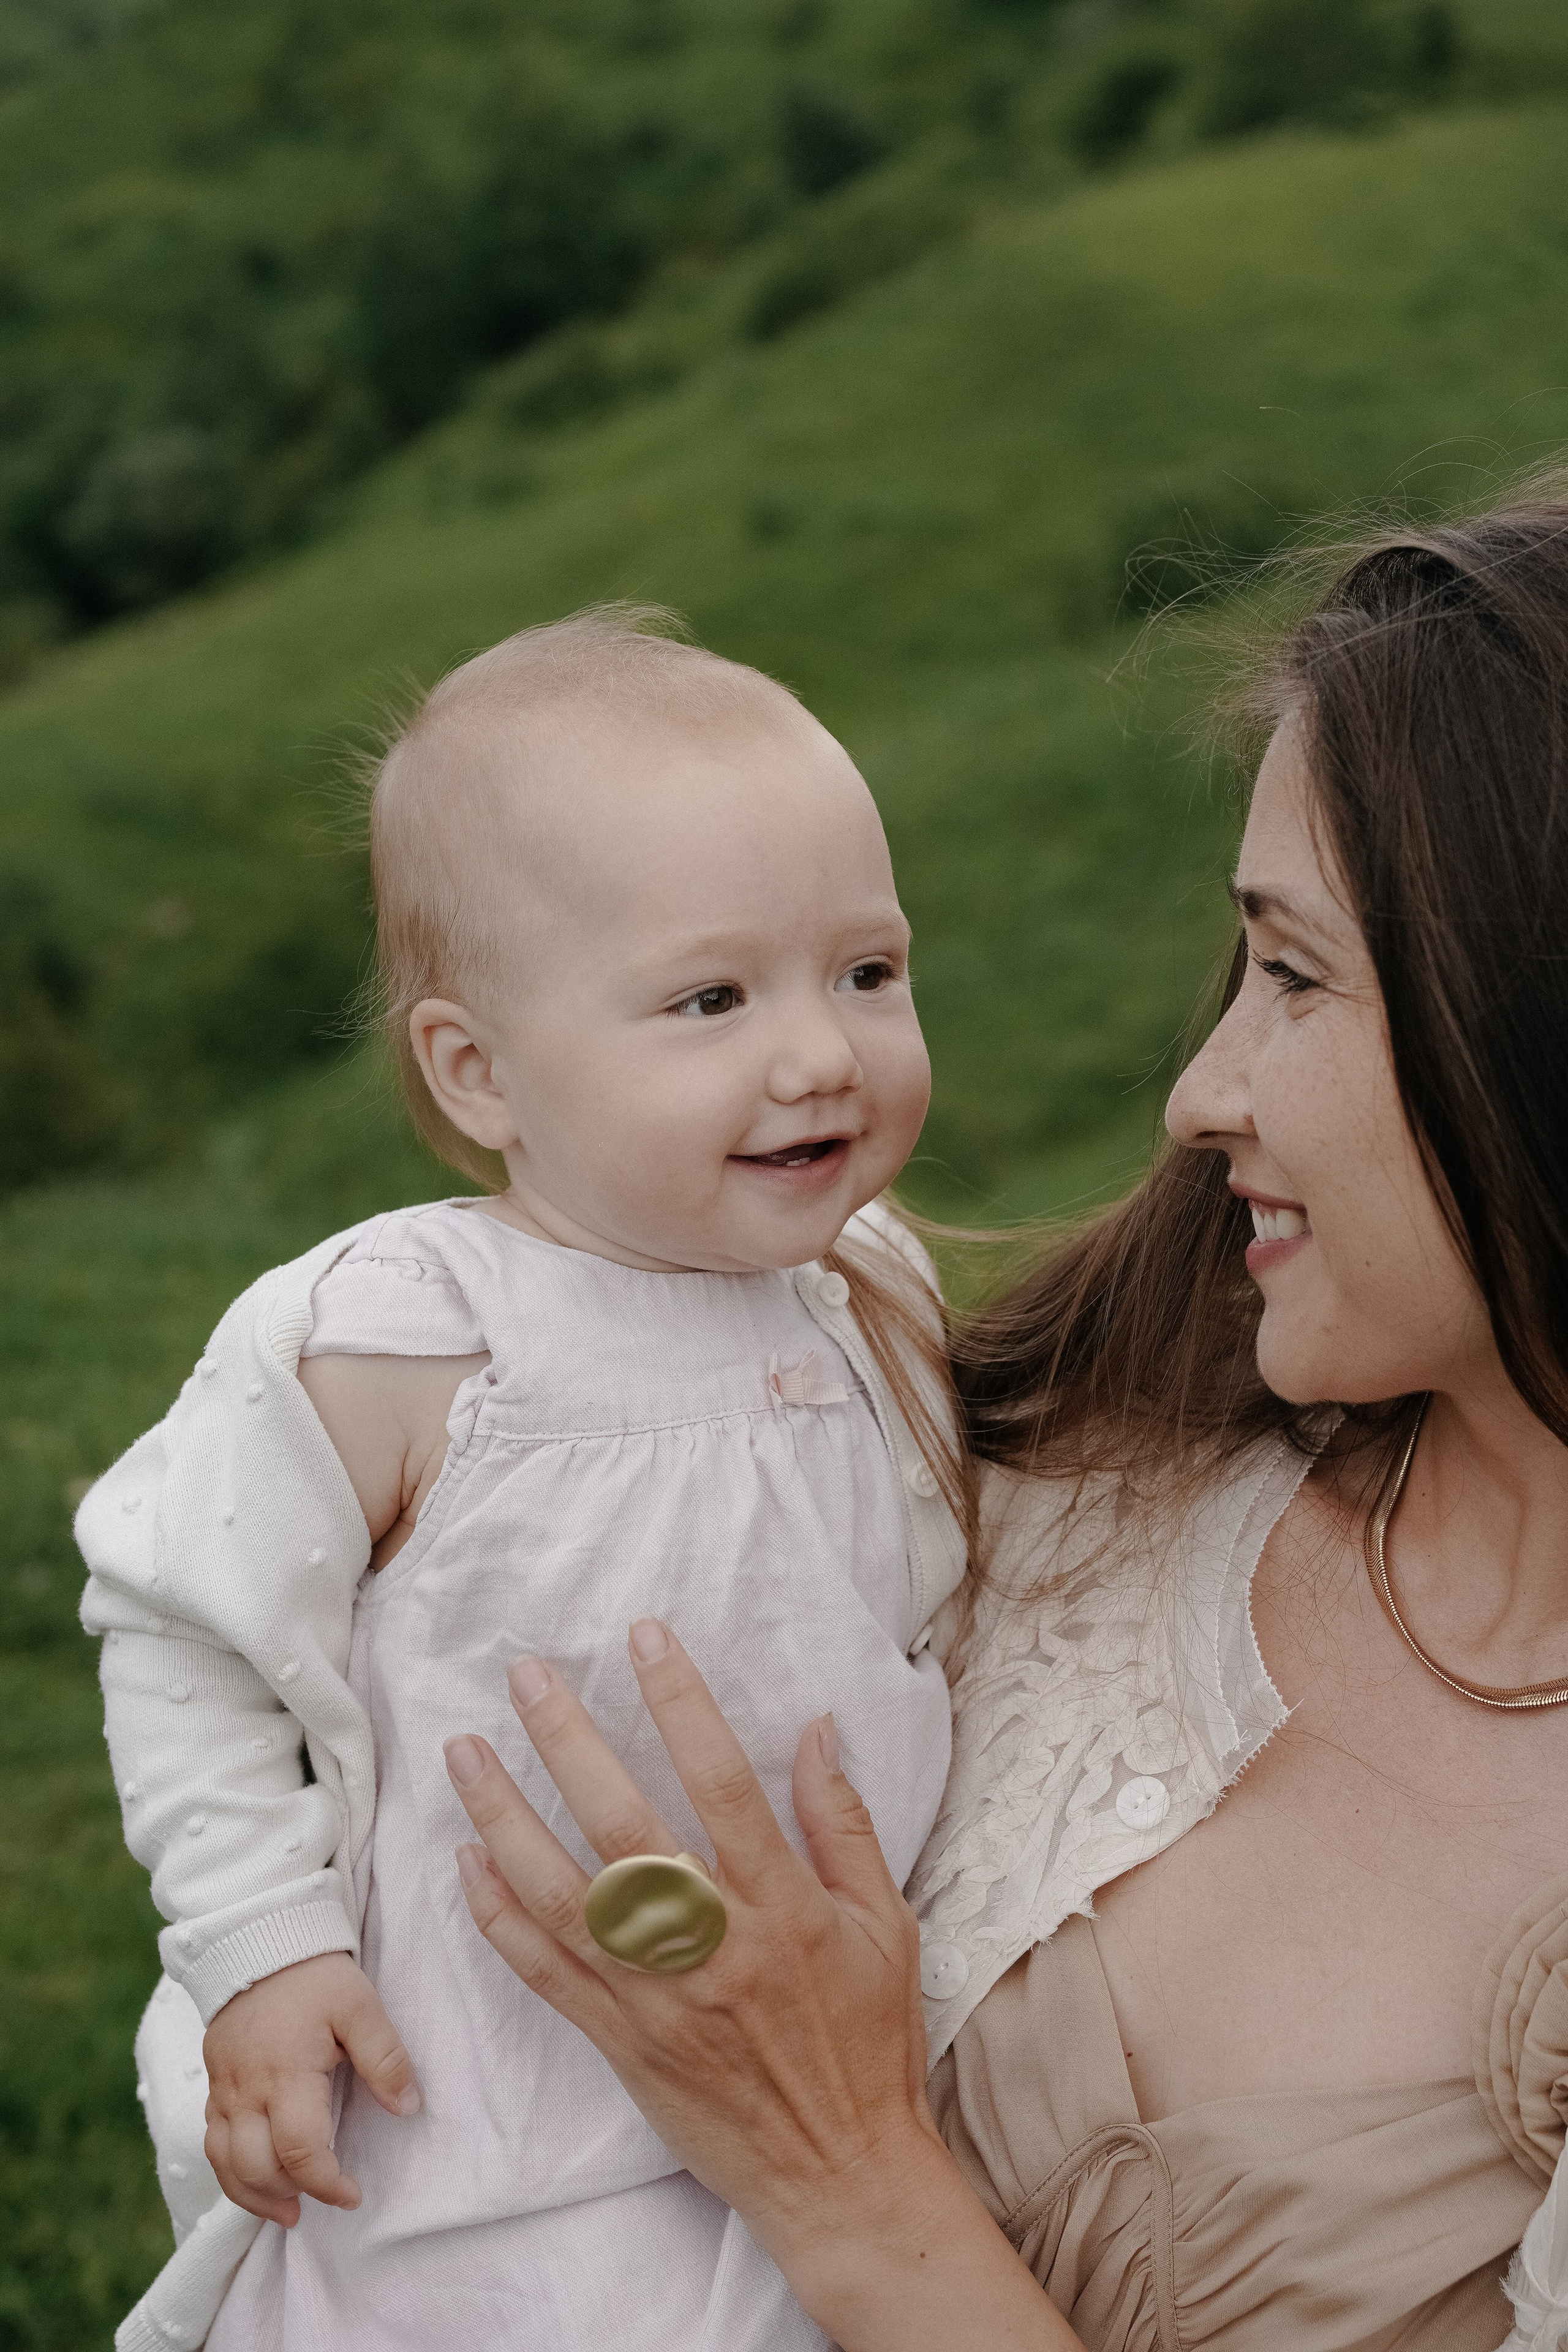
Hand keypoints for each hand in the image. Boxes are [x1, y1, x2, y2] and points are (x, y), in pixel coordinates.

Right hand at [202, 1952, 419, 2226]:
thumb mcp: (361, 2006)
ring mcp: (223, 2088)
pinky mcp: (213, 2081)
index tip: (352, 2194)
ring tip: (286, 2209)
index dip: (327, 2183)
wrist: (260, 1937)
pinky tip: (254, 2174)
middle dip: (286, 2197)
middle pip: (255, 2167)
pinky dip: (230, 2169)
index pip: (300, 2151)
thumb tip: (408, 2107)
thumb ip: (385, 2058)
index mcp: (286, 2075)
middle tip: (318, 2206)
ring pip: (224, 2163)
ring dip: (252, 2194)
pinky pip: (211, 2140)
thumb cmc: (315, 1974)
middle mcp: (246, 2090)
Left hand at [442, 1621, 1077, 2349]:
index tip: (646, 1636)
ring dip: (505, 1818)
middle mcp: (710, 1945)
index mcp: (780, 1906)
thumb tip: (816, 1730)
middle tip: (527, 1675)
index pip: (722, 1782)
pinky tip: (467, 1861)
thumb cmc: (871, 2044)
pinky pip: (545, 1973)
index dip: (682, 1703)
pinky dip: (499, 1917)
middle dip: (570, 1743)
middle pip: (625, 1827)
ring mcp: (655, 1997)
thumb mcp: (886, 1925)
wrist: (840, 2175)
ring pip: (563, 1895)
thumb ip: (844, 1825)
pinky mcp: (620, 2043)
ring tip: (466, 1752)